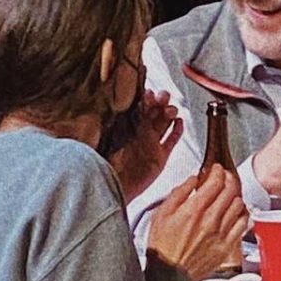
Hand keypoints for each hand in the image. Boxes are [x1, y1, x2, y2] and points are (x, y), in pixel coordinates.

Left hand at [107, 88, 181, 203]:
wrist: (116, 188)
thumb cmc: (108, 166)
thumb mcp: (107, 140)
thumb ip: (108, 124)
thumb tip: (101, 106)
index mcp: (127, 128)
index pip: (138, 108)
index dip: (146, 99)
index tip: (149, 92)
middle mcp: (140, 134)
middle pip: (154, 113)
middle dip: (160, 102)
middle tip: (164, 96)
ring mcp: (151, 145)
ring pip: (164, 123)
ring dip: (169, 114)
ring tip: (171, 109)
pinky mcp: (160, 157)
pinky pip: (171, 140)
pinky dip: (177, 131)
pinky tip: (179, 121)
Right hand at [146, 167, 247, 280]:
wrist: (170, 275)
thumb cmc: (163, 247)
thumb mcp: (161, 214)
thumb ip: (178, 194)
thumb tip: (192, 180)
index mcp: (193, 210)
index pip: (215, 181)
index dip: (218, 171)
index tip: (216, 169)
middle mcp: (210, 220)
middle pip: (230, 190)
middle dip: (228, 179)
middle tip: (224, 178)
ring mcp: (221, 233)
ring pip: (239, 205)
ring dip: (235, 195)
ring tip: (229, 195)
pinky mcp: (227, 246)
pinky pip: (243, 224)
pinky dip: (242, 214)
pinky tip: (236, 213)